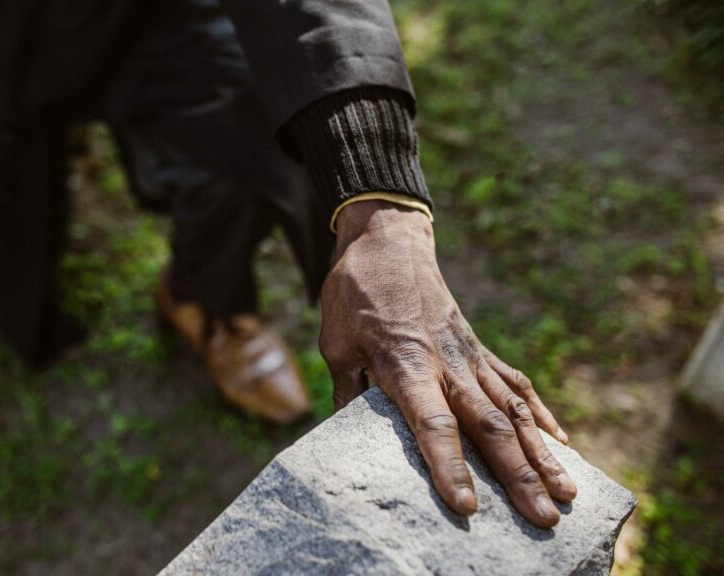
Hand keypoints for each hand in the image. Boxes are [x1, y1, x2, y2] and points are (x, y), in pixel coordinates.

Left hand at [320, 200, 575, 527]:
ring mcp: (469, 355)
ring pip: (513, 410)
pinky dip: (540, 414)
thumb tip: (345, 433)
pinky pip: (515, 384)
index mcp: (407, 366)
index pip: (433, 425)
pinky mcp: (479, 348)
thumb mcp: (335, 343)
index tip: (467, 505)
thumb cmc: (355, 292)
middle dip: (519, 476)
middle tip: (545, 519)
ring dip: (541, 454)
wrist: (389, 241)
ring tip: (569, 493)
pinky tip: (562, 443)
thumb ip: (348, 388)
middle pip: (488, 427)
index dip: (450, 466)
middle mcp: (447, 364)